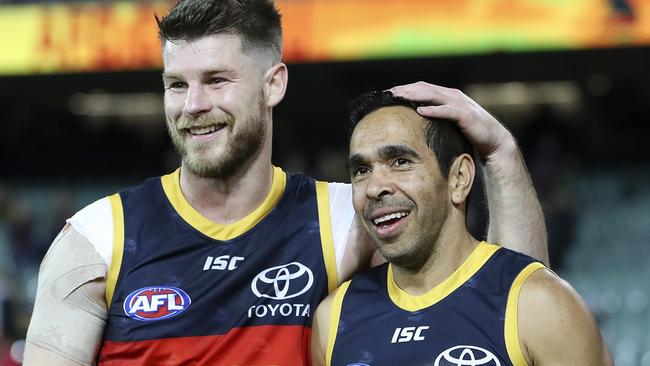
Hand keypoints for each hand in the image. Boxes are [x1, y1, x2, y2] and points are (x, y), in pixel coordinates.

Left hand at [389, 81, 514, 161]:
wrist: (493, 140)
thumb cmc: (469, 132)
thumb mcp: (449, 122)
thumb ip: (436, 116)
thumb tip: (415, 118)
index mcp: (447, 95)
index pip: (422, 87)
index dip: (406, 88)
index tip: (389, 93)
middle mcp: (452, 96)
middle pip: (425, 88)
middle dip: (406, 90)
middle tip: (389, 93)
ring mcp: (459, 104)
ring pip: (434, 95)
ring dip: (415, 95)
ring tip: (400, 97)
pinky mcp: (465, 115)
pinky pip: (447, 110)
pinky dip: (434, 109)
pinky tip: (420, 110)